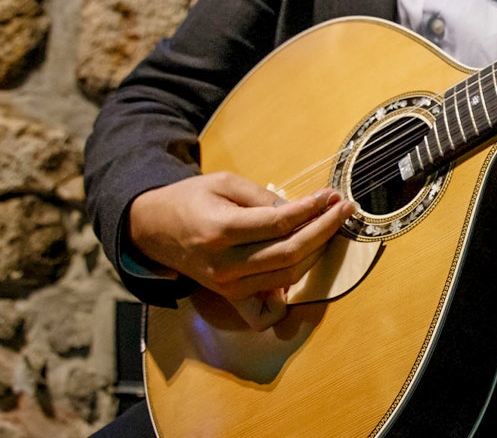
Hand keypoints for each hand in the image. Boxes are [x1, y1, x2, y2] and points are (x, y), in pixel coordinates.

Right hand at [127, 172, 355, 327]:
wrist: (153, 228)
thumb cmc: (190, 199)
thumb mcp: (225, 183)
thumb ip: (263, 197)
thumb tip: (302, 209)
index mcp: (221, 230)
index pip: (280, 224)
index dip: (312, 210)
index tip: (331, 197)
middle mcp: (225, 264)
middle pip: (290, 253)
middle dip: (324, 230)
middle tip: (343, 210)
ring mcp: (227, 286)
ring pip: (287, 277)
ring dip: (317, 254)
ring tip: (332, 229)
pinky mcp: (229, 297)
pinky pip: (263, 313)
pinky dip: (286, 302)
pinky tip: (299, 277)